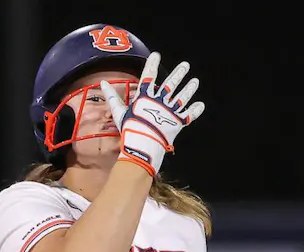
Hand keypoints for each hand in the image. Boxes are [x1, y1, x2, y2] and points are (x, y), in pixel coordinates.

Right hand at [100, 52, 203, 177]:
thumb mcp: (119, 112)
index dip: (152, 64)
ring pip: (182, 97)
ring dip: (189, 89)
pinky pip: (189, 115)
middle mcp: (160, 101)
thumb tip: (102, 83)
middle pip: (171, 84)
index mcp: (146, 97)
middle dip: (179, 74)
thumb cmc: (129, 129)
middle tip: (185, 65)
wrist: (142, 145)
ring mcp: (170, 111)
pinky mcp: (177, 123)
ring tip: (195, 81)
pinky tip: (201, 104)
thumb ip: (112, 97)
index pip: (149, 75)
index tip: (156, 55)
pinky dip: (195, 110)